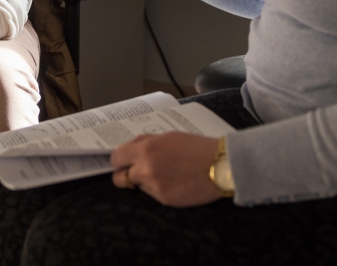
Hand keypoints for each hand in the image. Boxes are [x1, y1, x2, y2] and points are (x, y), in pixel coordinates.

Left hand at [110, 133, 224, 206]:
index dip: (119, 160)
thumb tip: (128, 149)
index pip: (116, 158)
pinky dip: (159, 189)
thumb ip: (146, 142)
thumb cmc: (196, 147)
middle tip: (136, 172)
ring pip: (137, 186)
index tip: (123, 161)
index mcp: (146, 149)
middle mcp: (146, 169)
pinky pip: (152, 194)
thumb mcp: (168, 136)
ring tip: (163, 175)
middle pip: (119, 178)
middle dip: (125, 175)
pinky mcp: (164, 199)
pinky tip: (174, 182)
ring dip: (144, 182)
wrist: (220, 165)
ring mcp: (154, 186)